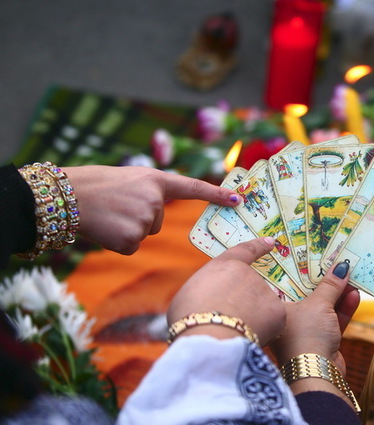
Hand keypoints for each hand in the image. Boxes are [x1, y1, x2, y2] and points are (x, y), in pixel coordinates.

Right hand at [63, 165, 240, 253]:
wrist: (66, 197)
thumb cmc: (94, 186)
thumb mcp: (129, 180)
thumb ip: (149, 193)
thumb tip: (153, 215)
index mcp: (155, 179)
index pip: (193, 188)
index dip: (216, 194)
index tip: (238, 200)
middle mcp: (155, 199)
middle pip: (157, 221)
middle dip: (138, 218)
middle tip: (114, 207)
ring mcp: (145, 219)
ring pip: (144, 233)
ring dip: (126, 229)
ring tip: (107, 215)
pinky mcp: (133, 238)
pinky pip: (132, 246)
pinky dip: (118, 242)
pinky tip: (105, 229)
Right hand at [167, 237, 285, 345]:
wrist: (210, 337)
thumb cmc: (190, 319)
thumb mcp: (188, 296)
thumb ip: (206, 293)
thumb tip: (214, 301)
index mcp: (225, 266)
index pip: (245, 251)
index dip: (258, 246)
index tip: (270, 242)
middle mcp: (249, 274)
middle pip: (248, 291)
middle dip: (240, 306)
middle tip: (224, 323)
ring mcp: (266, 291)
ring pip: (259, 310)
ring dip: (249, 320)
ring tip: (231, 333)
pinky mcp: (278, 312)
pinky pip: (270, 325)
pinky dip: (261, 333)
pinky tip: (246, 339)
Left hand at [271, 261, 360, 374]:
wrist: (315, 373)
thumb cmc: (306, 335)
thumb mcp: (319, 304)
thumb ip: (331, 285)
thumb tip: (341, 265)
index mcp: (277, 307)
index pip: (287, 282)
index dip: (300, 269)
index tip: (312, 254)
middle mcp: (289, 318)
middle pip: (308, 293)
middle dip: (324, 280)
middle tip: (336, 263)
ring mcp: (306, 330)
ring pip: (323, 306)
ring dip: (338, 293)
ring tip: (350, 276)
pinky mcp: (322, 340)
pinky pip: (333, 319)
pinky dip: (343, 308)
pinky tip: (354, 295)